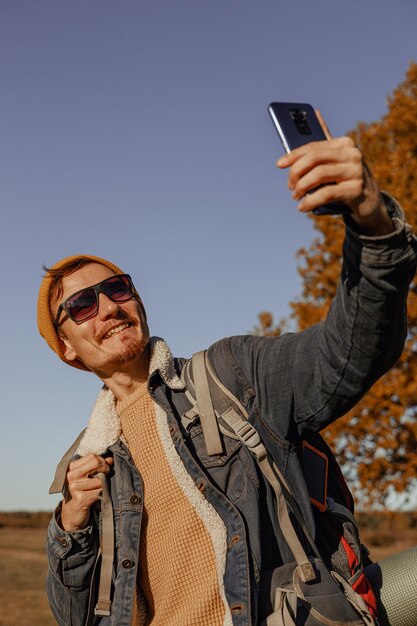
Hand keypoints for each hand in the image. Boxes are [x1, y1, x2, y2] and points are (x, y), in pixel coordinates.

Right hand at [61, 453, 113, 531]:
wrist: (71, 514)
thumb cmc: (81, 492)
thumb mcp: (86, 477)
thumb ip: (97, 466)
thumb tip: (110, 459)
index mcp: (71, 468)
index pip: (92, 456)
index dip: (102, 462)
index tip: (104, 469)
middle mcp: (70, 475)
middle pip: (96, 463)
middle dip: (105, 469)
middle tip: (105, 477)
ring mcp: (74, 487)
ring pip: (100, 479)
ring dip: (103, 485)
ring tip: (97, 489)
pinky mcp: (80, 498)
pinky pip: (99, 491)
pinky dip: (101, 493)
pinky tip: (96, 497)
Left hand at [277, 126, 393, 235]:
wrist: (369, 201)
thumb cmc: (345, 178)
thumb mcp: (336, 159)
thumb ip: (325, 141)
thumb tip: (315, 112)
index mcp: (344, 143)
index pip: (313, 146)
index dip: (294, 155)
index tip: (279, 164)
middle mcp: (352, 154)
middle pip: (314, 159)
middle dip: (296, 172)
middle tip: (290, 186)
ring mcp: (355, 172)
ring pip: (319, 175)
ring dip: (302, 187)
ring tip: (296, 196)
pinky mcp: (356, 190)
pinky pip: (326, 194)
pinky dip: (310, 201)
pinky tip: (302, 207)